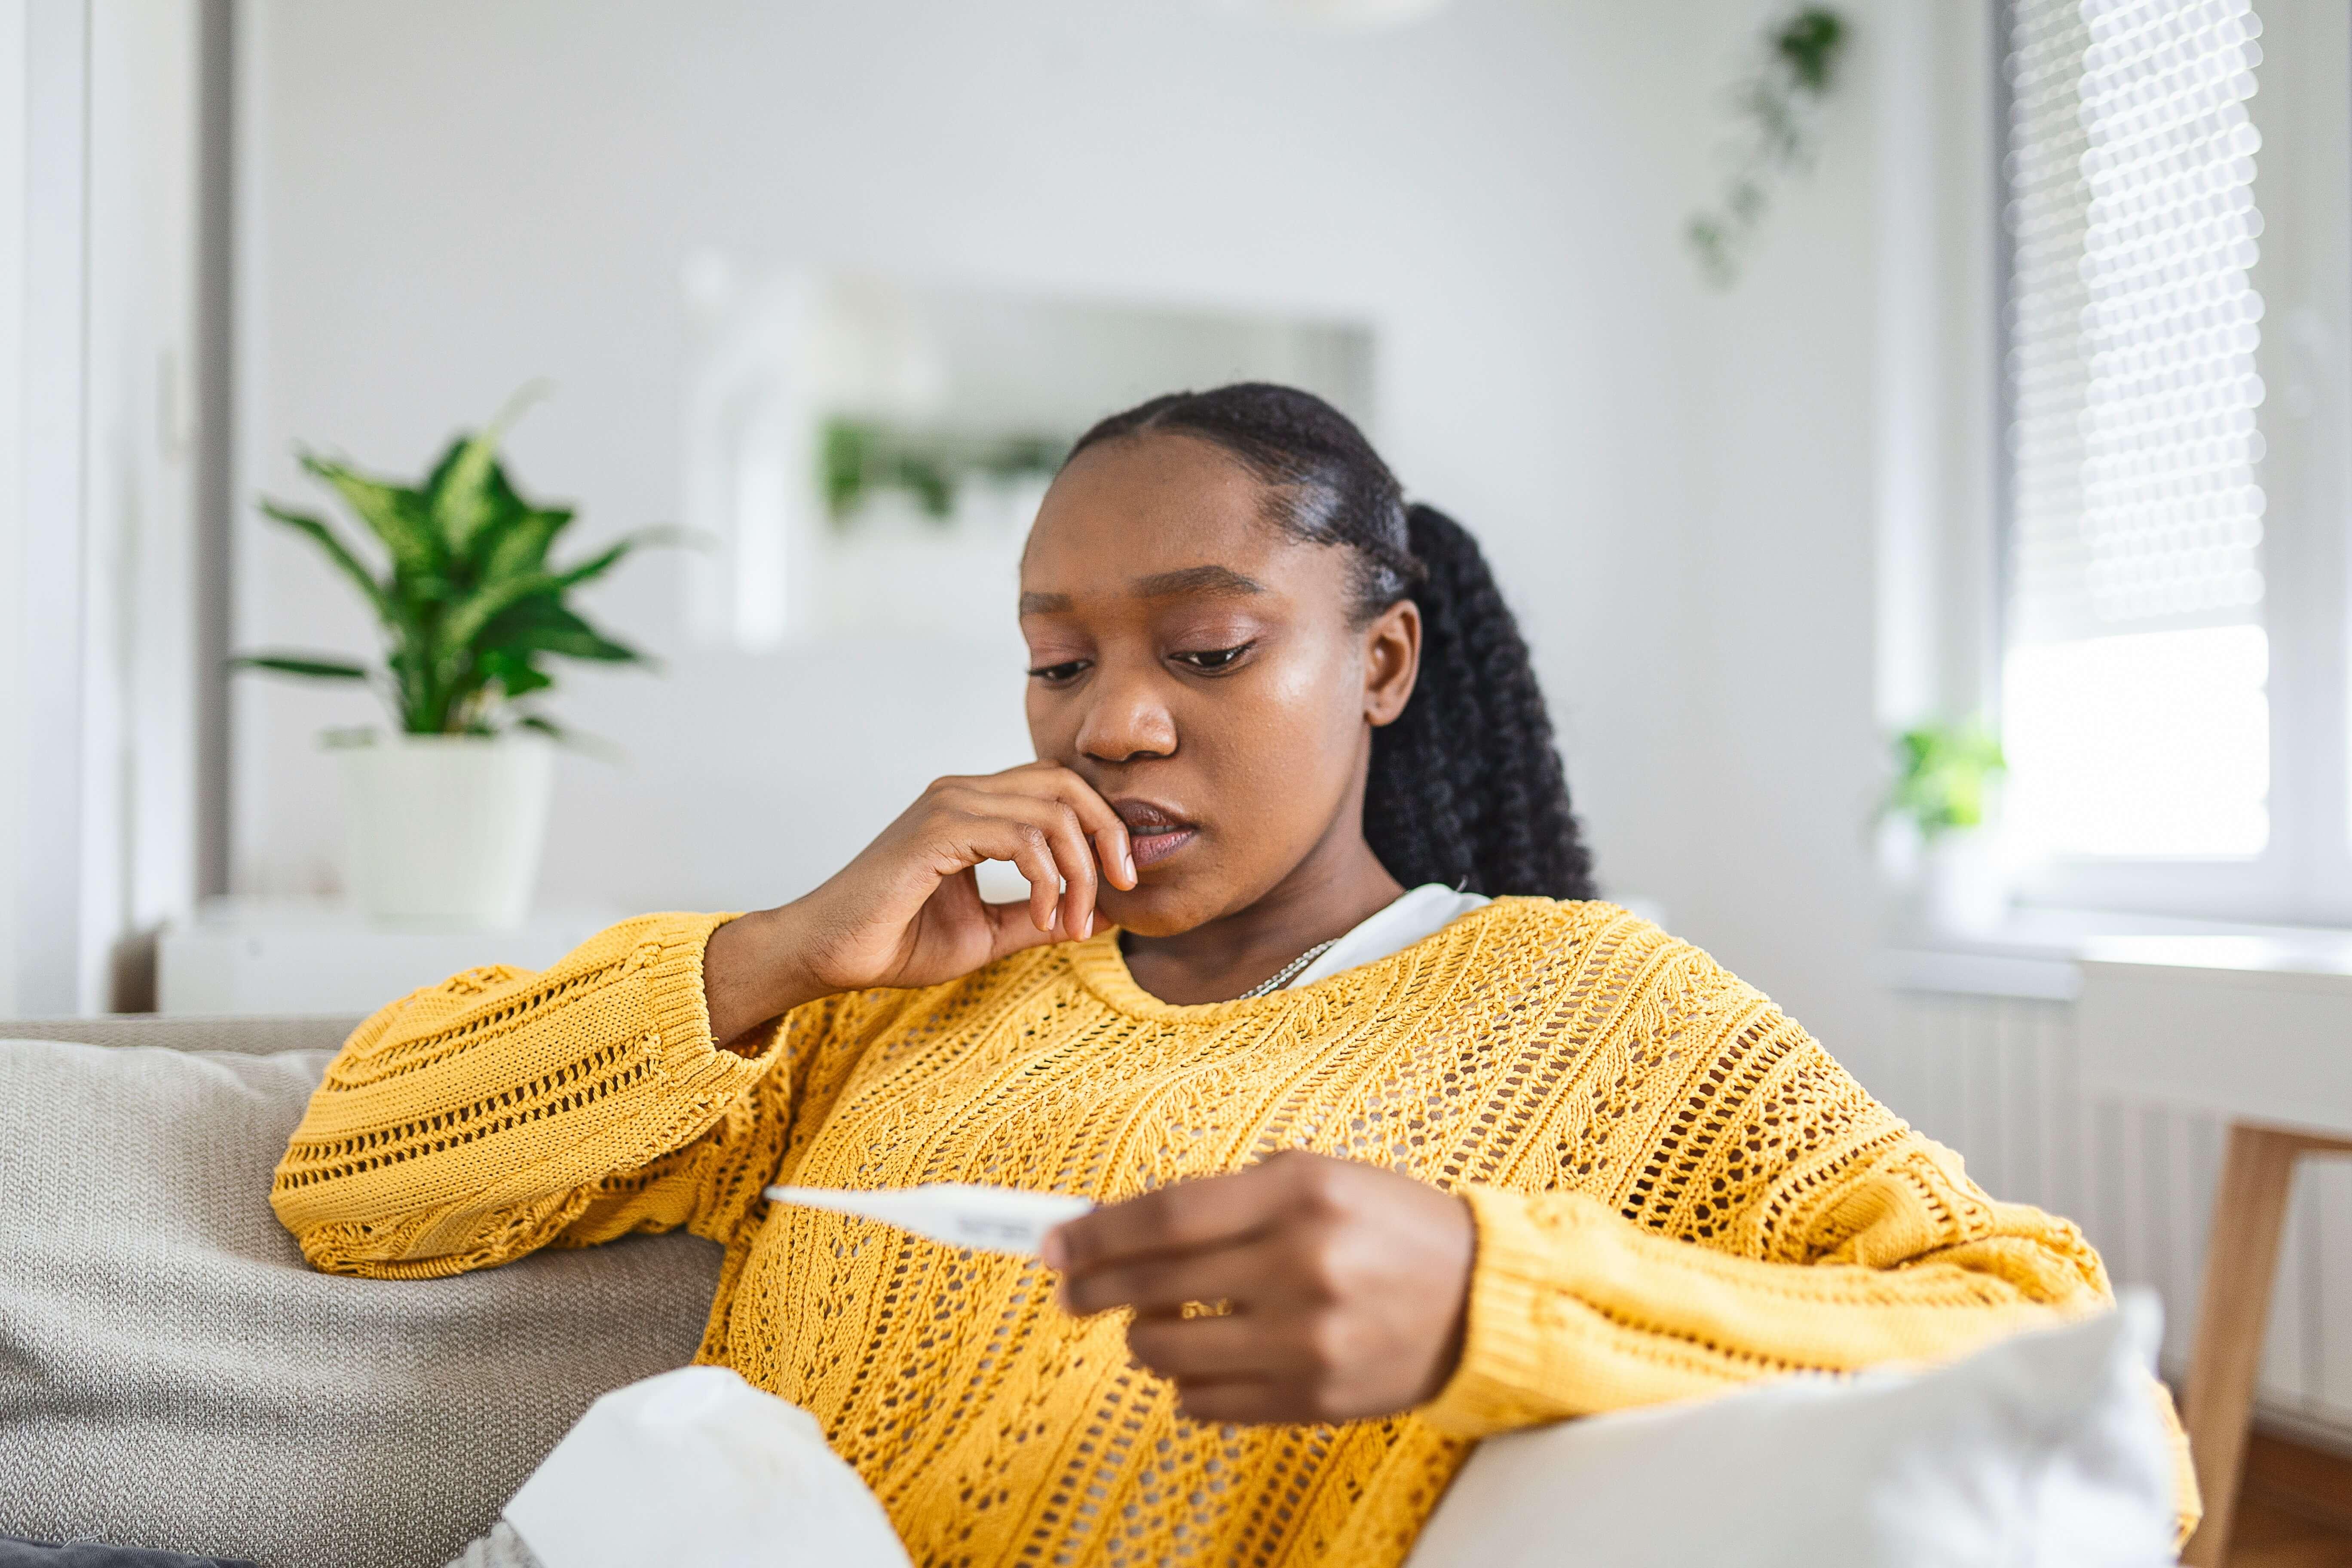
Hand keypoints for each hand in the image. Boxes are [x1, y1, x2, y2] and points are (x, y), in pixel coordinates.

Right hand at [705, 762, 1133, 1045]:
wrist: (830, 955)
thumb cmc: (897, 942)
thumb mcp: (990, 932)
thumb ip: (1041, 915)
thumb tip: (1105, 912)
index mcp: (975, 807)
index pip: (1060, 788)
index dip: (1102, 827)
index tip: (1121, 883)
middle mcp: (963, 793)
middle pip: (1066, 784)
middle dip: (1108, 834)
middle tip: (1122, 887)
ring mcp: (949, 805)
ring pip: (1052, 811)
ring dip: (1078, 871)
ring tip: (1069, 923)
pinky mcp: (938, 830)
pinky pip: (1021, 837)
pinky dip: (1046, 879)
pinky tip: (1041, 917)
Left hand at [1043, 1150, 1476, 1424]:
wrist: (1480, 1298)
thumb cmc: (1386, 1227)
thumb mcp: (1315, 1178)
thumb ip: (1225, 1199)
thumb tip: (1119, 1229)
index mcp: (1298, 1196)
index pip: (1163, 1217)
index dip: (1095, 1233)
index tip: (1053, 1244)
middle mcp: (1300, 1266)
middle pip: (1152, 1285)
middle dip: (1091, 1287)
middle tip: (1069, 1288)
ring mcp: (1307, 1341)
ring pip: (1166, 1353)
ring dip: (1142, 1337)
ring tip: (1155, 1322)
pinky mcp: (1313, 1400)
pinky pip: (1204, 1404)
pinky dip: (1186, 1384)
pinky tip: (1204, 1360)